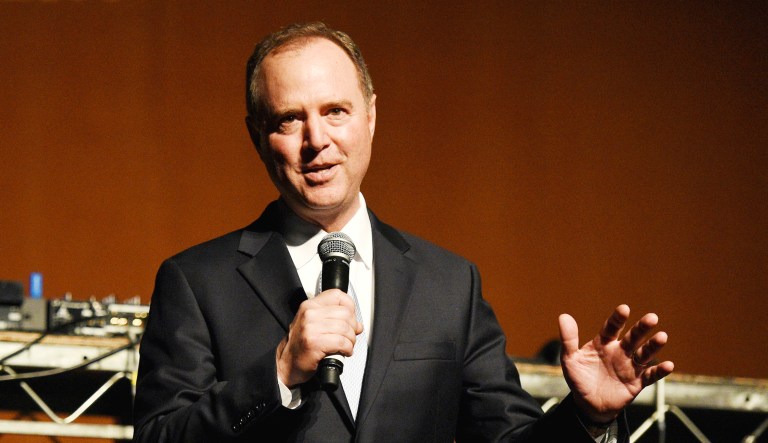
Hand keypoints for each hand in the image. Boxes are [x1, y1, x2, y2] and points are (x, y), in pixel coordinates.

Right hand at [276, 289, 362, 387]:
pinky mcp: (314, 343)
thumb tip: (357, 324)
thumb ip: (334, 320)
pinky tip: (344, 352)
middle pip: (345, 313)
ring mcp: (310, 328)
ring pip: (345, 328)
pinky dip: (347, 349)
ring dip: (351, 340)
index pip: (337, 295)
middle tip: (350, 336)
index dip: (350, 306)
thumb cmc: (301, 345)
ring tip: (347, 345)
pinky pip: (341, 342)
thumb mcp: (314, 325)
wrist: (286, 364)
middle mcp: (309, 314)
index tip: (351, 318)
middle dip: (353, 327)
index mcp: (310, 306)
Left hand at [558, 304, 673, 422]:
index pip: (611, 328)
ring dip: (653, 346)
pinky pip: (650, 376)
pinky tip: (669, 365)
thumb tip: (563, 316)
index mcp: (603, 343)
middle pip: (632, 338)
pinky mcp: (636, 382)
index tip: (624, 309)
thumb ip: (568, 339)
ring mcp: (629, 366)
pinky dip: (659, 371)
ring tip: (662, 336)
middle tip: (652, 317)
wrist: (588, 405)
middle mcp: (619, 352)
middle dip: (641, 328)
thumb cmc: (579, 379)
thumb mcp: (570, 360)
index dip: (617, 319)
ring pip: (644, 354)